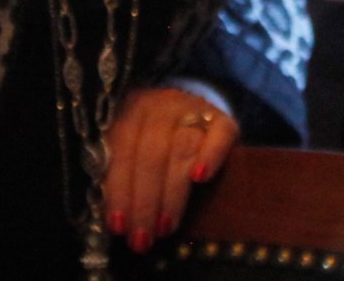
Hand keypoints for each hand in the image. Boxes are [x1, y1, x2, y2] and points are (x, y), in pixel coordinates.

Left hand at [103, 85, 238, 252]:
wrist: (195, 113)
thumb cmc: (157, 142)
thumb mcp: (134, 148)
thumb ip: (125, 175)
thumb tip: (119, 222)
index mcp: (131, 112)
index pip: (122, 152)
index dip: (119, 191)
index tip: (119, 227)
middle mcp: (161, 106)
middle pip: (151, 154)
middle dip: (144, 201)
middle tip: (143, 238)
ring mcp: (194, 109)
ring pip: (181, 148)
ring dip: (171, 193)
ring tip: (165, 227)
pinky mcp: (224, 119)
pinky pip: (219, 133)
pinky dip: (210, 155)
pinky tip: (200, 178)